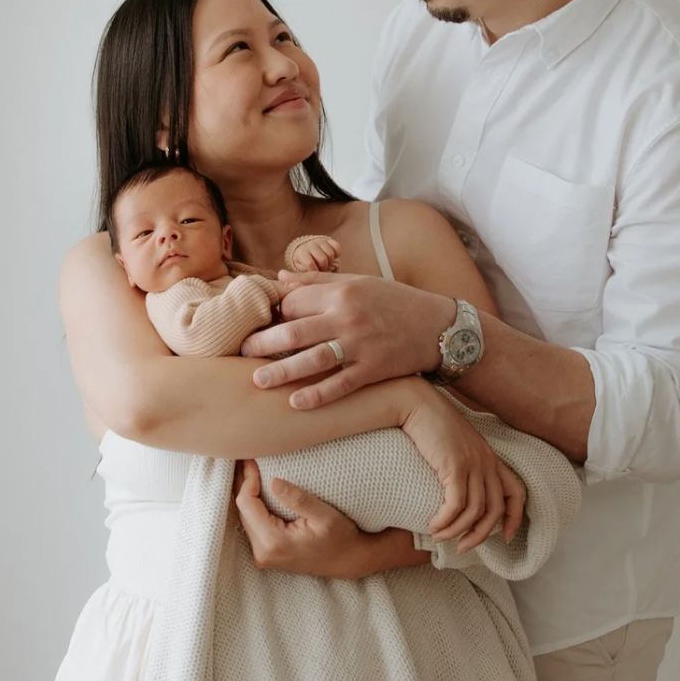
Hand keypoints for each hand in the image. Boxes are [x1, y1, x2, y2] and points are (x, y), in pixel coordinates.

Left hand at [233, 461, 385, 576]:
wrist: (349, 561)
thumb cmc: (341, 538)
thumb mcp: (325, 515)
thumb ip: (298, 499)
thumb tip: (273, 481)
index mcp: (274, 542)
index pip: (246, 504)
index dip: (247, 480)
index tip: (253, 460)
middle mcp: (263, 552)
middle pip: (242, 511)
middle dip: (243, 484)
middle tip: (247, 458)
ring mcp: (263, 556)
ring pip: (245, 518)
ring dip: (247, 494)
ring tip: (249, 469)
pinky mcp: (266, 553)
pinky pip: (252, 525)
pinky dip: (253, 507)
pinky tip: (256, 489)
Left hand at [242, 274, 450, 407]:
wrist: (438, 328)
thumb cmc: (395, 302)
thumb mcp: (359, 282)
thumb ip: (318, 280)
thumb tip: (280, 277)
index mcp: (342, 292)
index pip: (295, 301)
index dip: (274, 313)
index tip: (260, 323)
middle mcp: (348, 317)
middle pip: (295, 331)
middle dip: (263, 342)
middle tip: (241, 352)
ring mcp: (361, 345)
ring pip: (312, 360)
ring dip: (281, 371)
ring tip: (257, 380)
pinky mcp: (373, 370)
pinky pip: (340, 385)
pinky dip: (316, 395)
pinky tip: (295, 403)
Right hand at [395, 385, 525, 553]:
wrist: (416, 403)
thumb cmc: (430, 425)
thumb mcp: (455, 447)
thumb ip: (463, 466)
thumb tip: (455, 494)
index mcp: (490, 458)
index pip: (516, 491)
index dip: (515, 517)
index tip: (506, 537)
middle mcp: (487, 462)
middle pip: (495, 509)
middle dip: (481, 534)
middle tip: (463, 547)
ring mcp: (472, 464)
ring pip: (475, 511)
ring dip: (457, 531)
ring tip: (439, 537)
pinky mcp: (455, 466)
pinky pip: (456, 504)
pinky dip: (445, 521)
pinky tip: (433, 525)